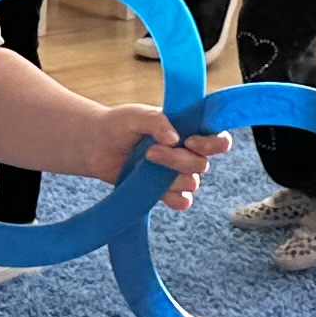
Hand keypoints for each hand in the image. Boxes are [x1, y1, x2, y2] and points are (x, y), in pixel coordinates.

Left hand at [91, 104, 219, 210]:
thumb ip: (157, 121)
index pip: (219, 140)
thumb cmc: (120, 124)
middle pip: (202, 165)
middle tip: (151, 152)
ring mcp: (176, 174)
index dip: (212, 144)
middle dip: (178, 160)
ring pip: (191, 183)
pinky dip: (174, 198)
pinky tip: (158, 190)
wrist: (96, 145)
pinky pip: (183, 202)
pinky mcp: (164, 192)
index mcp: (190, 131)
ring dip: (170, 177)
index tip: (189, 141)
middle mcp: (188, 153)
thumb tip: (175, 139)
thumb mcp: (137, 115)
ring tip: (145, 164)